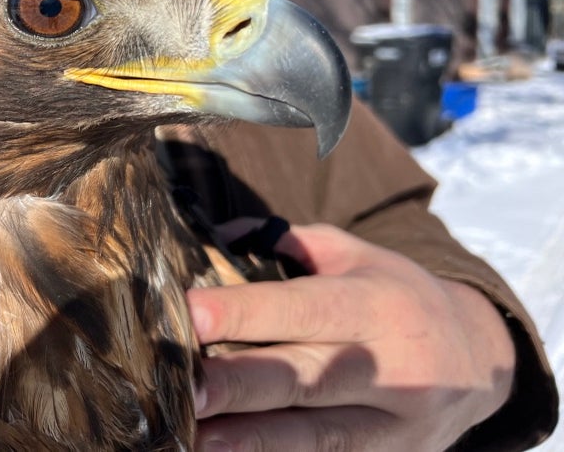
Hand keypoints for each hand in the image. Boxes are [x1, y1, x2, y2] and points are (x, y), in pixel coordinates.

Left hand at [188, 223, 515, 450]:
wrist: (483, 359)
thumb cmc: (397, 296)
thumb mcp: (357, 255)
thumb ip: (291, 242)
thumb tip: (222, 237)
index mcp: (378, 306)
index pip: (304, 308)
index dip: (247, 312)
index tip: (192, 314)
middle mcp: (392, 368)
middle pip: (304, 378)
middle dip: (239, 384)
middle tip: (184, 387)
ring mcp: (396, 424)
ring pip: (316, 435)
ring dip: (252, 439)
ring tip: (196, 437)